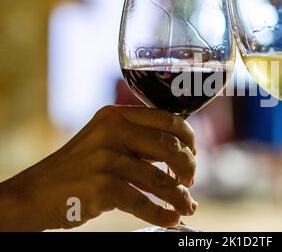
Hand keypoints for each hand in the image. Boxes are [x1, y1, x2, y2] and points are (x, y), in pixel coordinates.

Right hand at [0, 106, 196, 230]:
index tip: (193, 153)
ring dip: (180, 196)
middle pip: (169, 147)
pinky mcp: (101, 187)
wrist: (35, 193)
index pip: (167, 119)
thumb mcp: (104, 139)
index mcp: (116, 115)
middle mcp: (112, 131)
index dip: (188, 137)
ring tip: (188, 206)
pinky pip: (143, 202)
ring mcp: (106, 159)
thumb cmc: (78, 167)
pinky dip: (161, 213)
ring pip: (160, 178)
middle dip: (189, 166)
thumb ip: (136, 138)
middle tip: (191, 181)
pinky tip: (170, 218)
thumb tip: (180, 152)